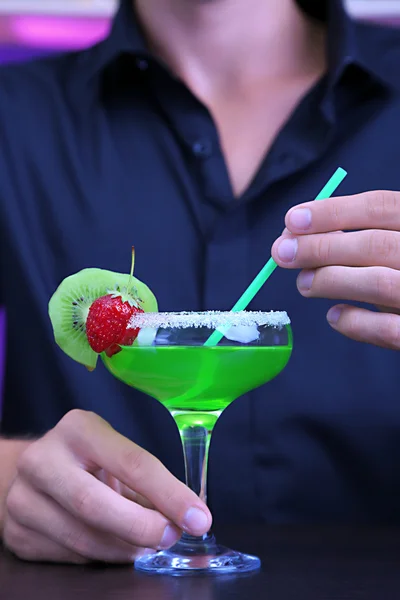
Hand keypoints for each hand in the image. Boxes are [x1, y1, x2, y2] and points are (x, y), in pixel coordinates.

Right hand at [3, 410, 210, 563]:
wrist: (31, 472)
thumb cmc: (85, 461)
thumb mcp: (113, 454)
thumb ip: (146, 482)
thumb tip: (189, 515)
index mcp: (78, 428)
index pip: (131, 462)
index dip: (169, 493)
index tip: (199, 518)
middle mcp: (43, 458)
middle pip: (94, 504)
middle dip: (141, 527)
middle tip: (171, 537)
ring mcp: (22, 497)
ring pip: (81, 537)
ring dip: (124, 549)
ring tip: (146, 545)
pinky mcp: (16, 531)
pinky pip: (68, 557)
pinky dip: (101, 556)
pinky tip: (114, 547)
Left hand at [271, 190, 399, 349]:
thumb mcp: (399, 239)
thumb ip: (369, 234)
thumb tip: (301, 233)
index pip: (380, 207)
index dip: (332, 212)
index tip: (291, 219)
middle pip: (374, 245)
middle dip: (320, 247)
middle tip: (281, 253)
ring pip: (379, 284)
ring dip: (332, 281)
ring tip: (304, 283)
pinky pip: (387, 331)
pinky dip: (354, 323)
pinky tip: (334, 316)